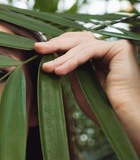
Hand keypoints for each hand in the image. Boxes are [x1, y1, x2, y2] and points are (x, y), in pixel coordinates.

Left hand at [34, 32, 139, 153]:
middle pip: (80, 39)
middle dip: (57, 44)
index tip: (39, 52)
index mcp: (102, 57)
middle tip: (37, 48)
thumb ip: (70, 69)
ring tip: (47, 68)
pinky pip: (90, 51)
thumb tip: (53, 56)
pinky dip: (74, 60)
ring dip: (62, 57)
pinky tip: (60, 70)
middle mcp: (110, 49)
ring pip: (83, 45)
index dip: (58, 46)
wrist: (122, 121)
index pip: (78, 44)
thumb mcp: (79, 86)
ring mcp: (117, 47)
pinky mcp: (121, 49)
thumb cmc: (102, 110)